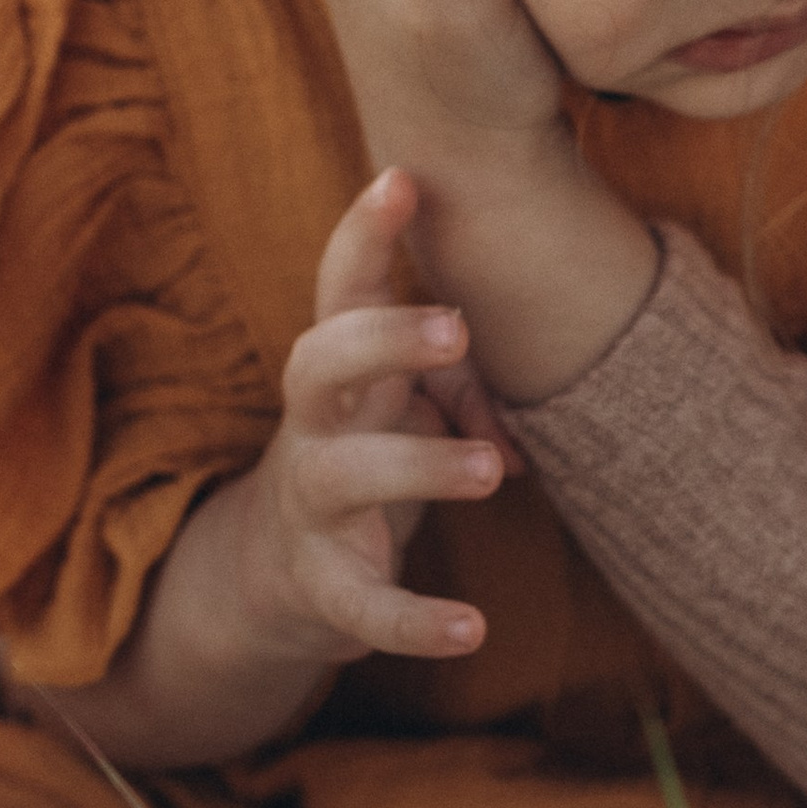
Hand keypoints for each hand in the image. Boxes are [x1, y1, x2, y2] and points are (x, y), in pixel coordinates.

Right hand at [45, 169, 512, 773]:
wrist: (280, 575)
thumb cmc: (366, 453)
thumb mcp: (405, 405)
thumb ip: (462, 385)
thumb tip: (526, 407)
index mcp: (339, 370)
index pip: (340, 289)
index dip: (363, 236)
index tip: (401, 179)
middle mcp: (312, 427)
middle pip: (316, 363)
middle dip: (380, 339)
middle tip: (454, 325)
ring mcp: (309, 505)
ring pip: (346, 476)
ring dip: (420, 465)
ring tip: (496, 470)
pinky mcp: (320, 587)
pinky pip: (362, 604)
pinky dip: (415, 620)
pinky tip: (473, 628)